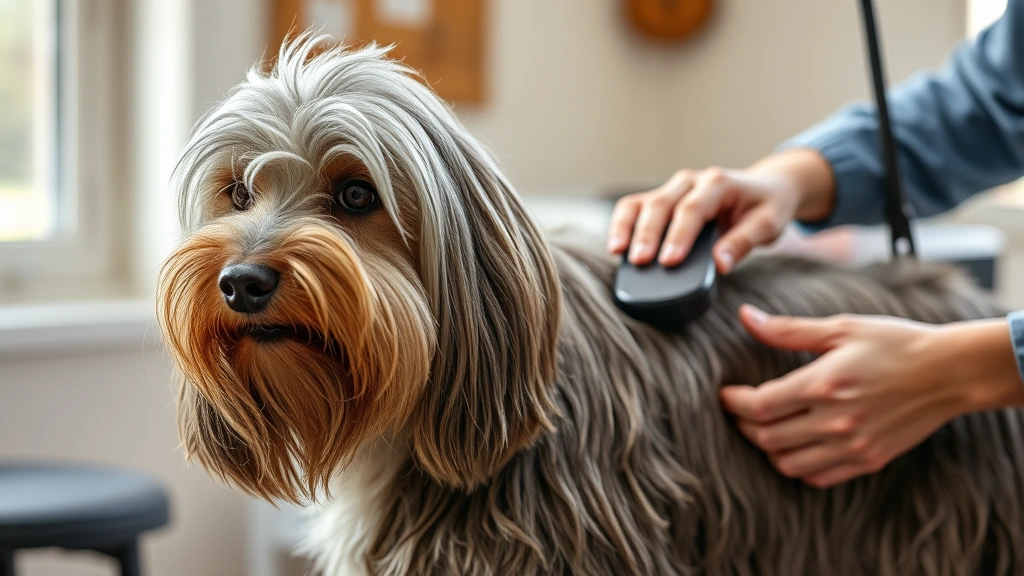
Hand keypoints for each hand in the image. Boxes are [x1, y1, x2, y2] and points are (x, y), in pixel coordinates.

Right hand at [606, 148, 835, 271]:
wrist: (766, 188)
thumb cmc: (767, 207)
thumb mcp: (768, 225)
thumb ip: (743, 242)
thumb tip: (720, 265)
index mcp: (718, 183)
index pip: (692, 209)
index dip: (679, 235)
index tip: (669, 261)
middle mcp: (691, 181)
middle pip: (661, 204)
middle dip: (647, 234)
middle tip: (640, 261)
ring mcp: (673, 188)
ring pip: (641, 202)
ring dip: (627, 227)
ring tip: (617, 251)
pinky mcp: (663, 199)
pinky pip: (635, 207)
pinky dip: (623, 224)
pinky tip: (616, 246)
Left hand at [719, 305, 1023, 487]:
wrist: (950, 373)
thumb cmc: (895, 344)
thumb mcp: (841, 328)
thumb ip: (787, 330)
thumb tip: (746, 317)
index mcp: (823, 385)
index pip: (759, 406)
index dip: (734, 403)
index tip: (725, 394)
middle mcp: (835, 421)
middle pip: (766, 438)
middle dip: (743, 424)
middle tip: (738, 410)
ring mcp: (852, 446)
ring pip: (787, 464)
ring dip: (767, 449)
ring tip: (763, 429)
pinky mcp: (868, 461)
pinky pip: (818, 477)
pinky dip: (797, 467)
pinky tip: (795, 447)